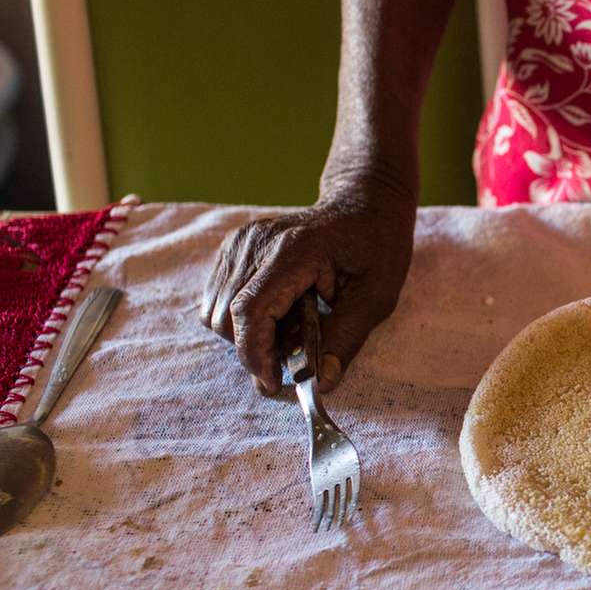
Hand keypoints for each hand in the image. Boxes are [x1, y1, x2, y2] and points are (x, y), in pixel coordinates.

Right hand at [199, 186, 415, 395]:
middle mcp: (257, 242)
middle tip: (295, 354)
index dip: (255, 354)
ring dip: (247, 334)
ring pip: (214, 311)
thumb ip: (346, 340)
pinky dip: (240, 318)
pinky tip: (278, 311)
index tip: (274, 383)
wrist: (363, 206)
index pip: (250, 310)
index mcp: (294, 251)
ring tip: (291, 327)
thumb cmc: (375, 248)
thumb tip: (321, 383)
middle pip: (226, 316)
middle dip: (255, 348)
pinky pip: (217, 298)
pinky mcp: (233, 247)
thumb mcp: (376, 297)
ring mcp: (240, 242)